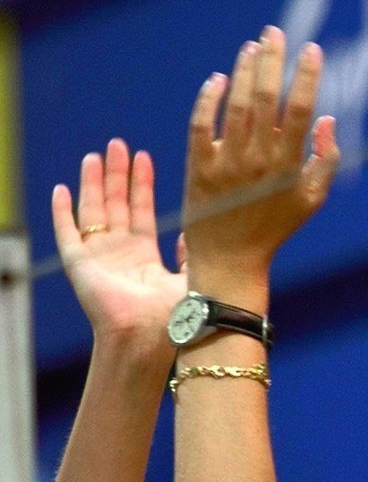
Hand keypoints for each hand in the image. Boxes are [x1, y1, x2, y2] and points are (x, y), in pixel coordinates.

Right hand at [51, 139, 184, 352]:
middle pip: (116, 205)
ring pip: (92, 212)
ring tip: (95, 156)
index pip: (141, 212)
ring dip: (93, 183)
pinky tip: (62, 189)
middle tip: (118, 144)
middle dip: (118, 174)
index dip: (142, 185)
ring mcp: (98, 259)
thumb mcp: (192, 278)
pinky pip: (67, 233)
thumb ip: (190, 255)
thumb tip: (189, 233)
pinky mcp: (79, 265)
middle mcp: (120, 255)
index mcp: (145, 259)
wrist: (148, 337)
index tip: (144, 157)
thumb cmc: (175, 318)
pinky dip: (62, 212)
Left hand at [182, 24, 338, 288]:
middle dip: (272, 60)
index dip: (306, 76)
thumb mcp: (311, 201)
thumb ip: (327, 160)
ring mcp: (226, 164)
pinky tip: (217, 79)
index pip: (299, 110)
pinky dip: (209, 98)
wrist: (231, 260)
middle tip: (274, 33)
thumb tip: (326, 119)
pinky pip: (201, 123)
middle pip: (265, 98)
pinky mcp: (199, 167)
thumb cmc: (275, 229)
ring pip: (235, 105)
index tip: (311, 49)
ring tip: (251, 48)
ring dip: (243, 71)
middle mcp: (257, 162)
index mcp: (288, 168)